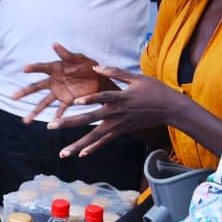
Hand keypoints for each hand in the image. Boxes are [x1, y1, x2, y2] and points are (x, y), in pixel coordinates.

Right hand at [12, 43, 114, 123]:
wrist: (100, 79)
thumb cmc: (87, 65)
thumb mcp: (78, 58)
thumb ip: (66, 54)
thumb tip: (54, 44)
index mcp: (56, 68)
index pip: (42, 67)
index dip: (34, 68)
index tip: (24, 69)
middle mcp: (54, 81)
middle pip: (36, 87)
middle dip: (24, 92)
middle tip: (12, 97)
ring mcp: (59, 92)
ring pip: (44, 102)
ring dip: (34, 111)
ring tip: (25, 121)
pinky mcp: (68, 100)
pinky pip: (60, 109)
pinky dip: (57, 117)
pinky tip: (51, 125)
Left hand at [52, 66, 177, 157]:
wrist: (170, 108)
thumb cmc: (154, 89)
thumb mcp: (136, 77)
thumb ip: (115, 72)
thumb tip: (96, 67)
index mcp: (120, 97)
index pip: (103, 97)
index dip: (90, 99)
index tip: (74, 102)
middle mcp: (117, 113)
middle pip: (90, 119)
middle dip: (69, 123)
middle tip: (51, 126)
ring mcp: (119, 124)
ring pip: (95, 136)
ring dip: (78, 144)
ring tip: (63, 152)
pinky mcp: (122, 130)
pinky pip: (106, 141)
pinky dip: (94, 148)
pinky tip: (81, 154)